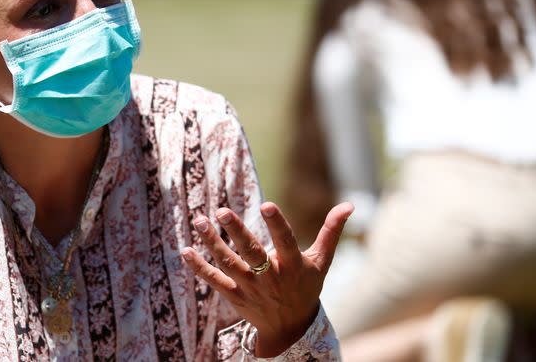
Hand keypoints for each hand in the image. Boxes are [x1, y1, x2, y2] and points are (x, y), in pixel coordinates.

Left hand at [181, 202, 352, 357]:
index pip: (285, 243)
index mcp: (293, 267)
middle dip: (237, 232)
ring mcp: (251, 288)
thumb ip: (332, 232)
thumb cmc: (306, 286)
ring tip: (200, 220)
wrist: (290, 329)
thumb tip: (350, 205)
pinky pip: (214, 280)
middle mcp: (271, 278)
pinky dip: (199, 267)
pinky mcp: (234, 296)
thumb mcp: (322, 261)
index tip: (266, 205)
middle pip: (252, 253)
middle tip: (222, 211)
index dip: (277, 224)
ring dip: (213, 243)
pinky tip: (185, 250)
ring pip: (229, 264)